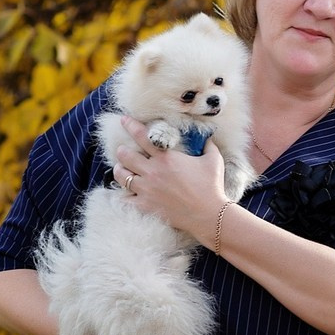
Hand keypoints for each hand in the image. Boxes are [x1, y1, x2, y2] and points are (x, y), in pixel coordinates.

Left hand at [111, 116, 225, 244]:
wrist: (209, 215)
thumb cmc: (212, 187)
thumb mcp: (213, 160)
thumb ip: (207, 145)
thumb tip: (207, 137)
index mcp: (166, 157)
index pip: (141, 135)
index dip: (130, 125)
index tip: (124, 120)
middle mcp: (153, 171)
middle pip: (124, 154)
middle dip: (122, 151)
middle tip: (125, 153)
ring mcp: (147, 189)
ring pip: (120, 175)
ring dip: (120, 171)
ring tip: (122, 170)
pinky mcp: (146, 206)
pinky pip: (124, 199)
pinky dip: (123, 195)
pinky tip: (126, 194)